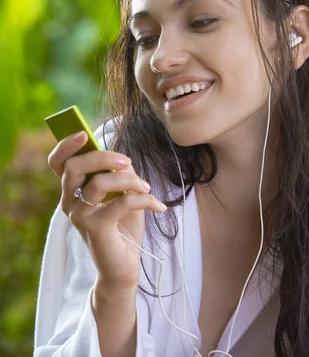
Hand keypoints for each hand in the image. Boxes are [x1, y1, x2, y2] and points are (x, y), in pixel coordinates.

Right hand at [48, 131, 166, 289]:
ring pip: (99, 182)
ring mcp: (79, 216)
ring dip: (129, 180)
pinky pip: (121, 202)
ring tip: (147, 187)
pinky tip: (158, 206)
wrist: (124, 266)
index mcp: (73, 189)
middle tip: (128, 161)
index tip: (84, 134)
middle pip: (74, 166)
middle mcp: (69, 201)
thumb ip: (117, 174)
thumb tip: (122, 160)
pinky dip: (145, 200)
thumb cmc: (123, 226)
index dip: (66, 145)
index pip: (58, 162)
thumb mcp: (121, 193)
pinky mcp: (94, 229)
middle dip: (103, 156)